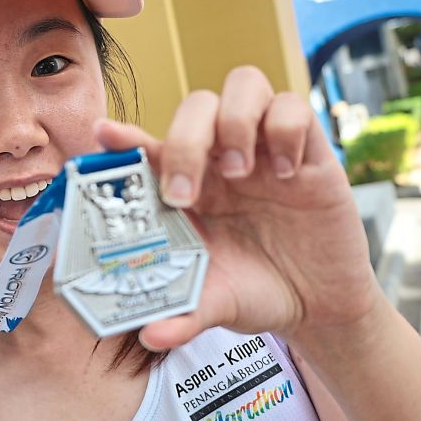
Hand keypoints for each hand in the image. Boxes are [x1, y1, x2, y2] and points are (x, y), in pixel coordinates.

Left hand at [95, 66, 379, 349]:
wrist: (316, 306)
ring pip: (244, 85)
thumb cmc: (253, 292)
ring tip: (240, 173)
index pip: (149, 146)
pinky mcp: (309, 152)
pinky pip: (295, 105)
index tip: (104, 134)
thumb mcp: (215, 304)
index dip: (124, 136)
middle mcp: (221, 158)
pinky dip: (285, 129)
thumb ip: (183, 315)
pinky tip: (287, 172)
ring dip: (235, 121)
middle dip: (185, 140)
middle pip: (196, 106)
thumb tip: (150, 335)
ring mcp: (264, 149)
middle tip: (184, 192)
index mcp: (187, 186)